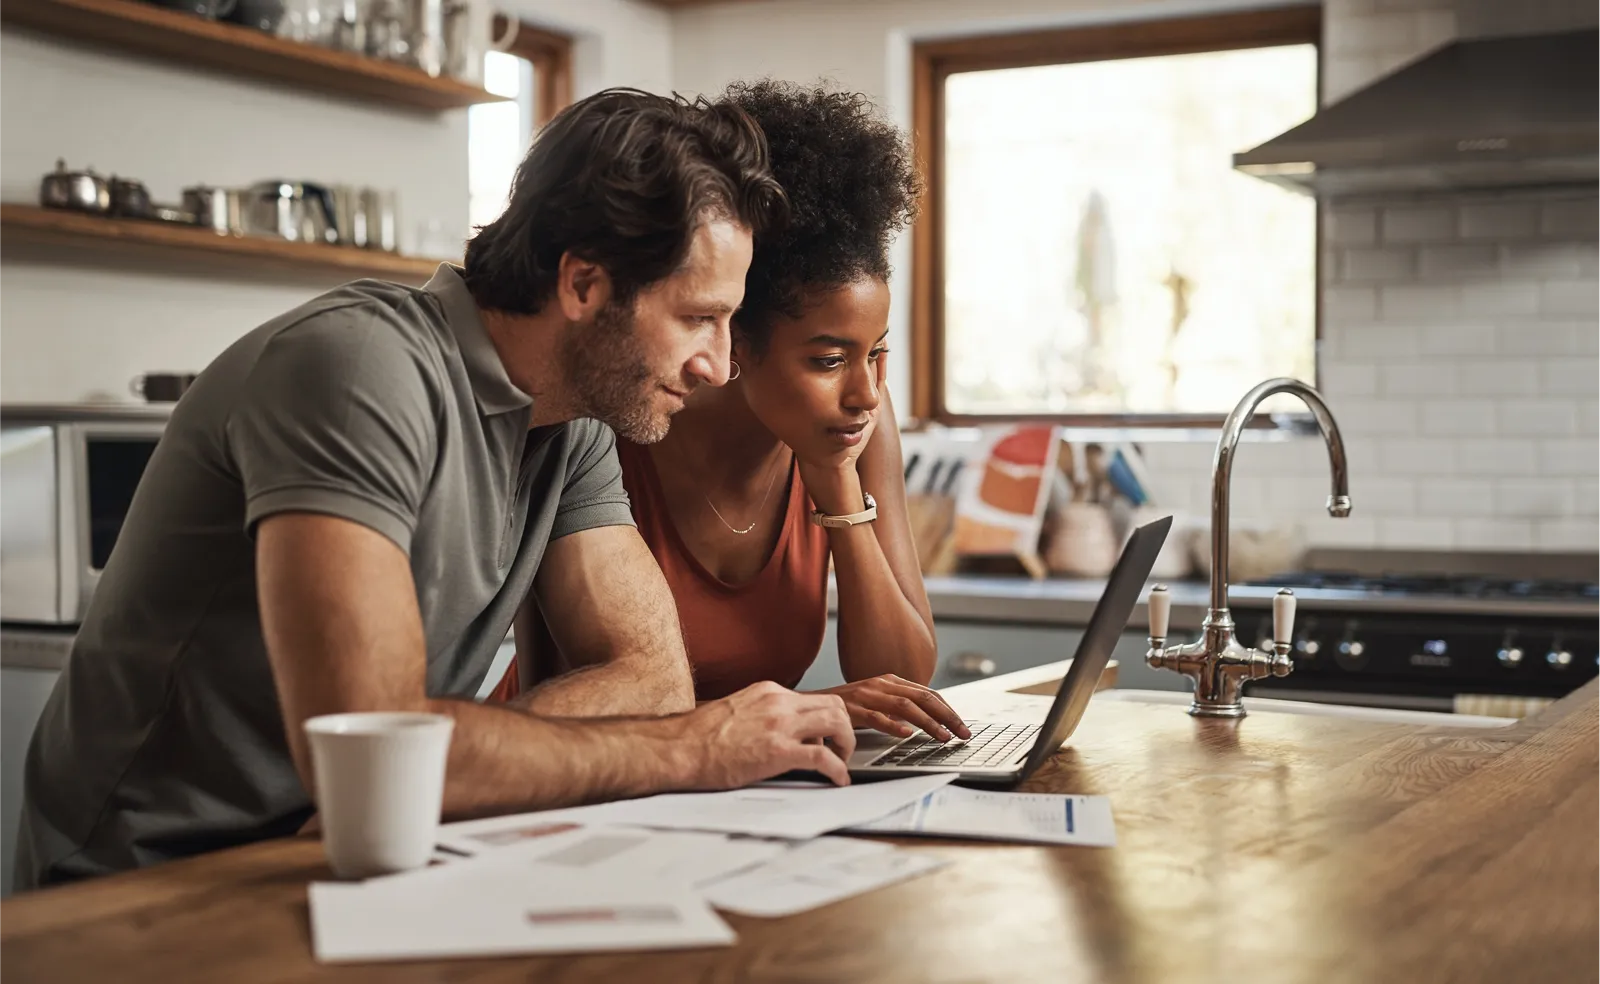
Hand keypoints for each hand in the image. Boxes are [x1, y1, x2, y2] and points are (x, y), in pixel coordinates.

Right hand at [684, 681, 856, 786]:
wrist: (678, 749)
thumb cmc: (698, 737)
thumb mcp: (737, 711)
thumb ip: (763, 715)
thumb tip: (777, 732)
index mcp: (768, 692)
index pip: (814, 698)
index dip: (827, 719)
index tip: (827, 736)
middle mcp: (778, 702)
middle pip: (834, 705)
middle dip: (845, 728)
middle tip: (841, 749)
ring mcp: (779, 725)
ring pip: (837, 722)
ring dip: (847, 744)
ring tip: (841, 763)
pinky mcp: (778, 751)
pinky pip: (823, 757)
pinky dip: (838, 770)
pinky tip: (838, 780)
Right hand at [817, 674, 970, 741]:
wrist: (811, 703)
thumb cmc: (846, 705)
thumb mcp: (875, 700)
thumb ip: (897, 706)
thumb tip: (925, 720)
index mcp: (890, 681)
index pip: (928, 693)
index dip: (948, 709)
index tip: (962, 725)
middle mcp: (881, 685)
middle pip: (923, 698)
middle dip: (947, 716)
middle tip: (962, 733)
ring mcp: (867, 695)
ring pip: (905, 707)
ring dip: (928, 723)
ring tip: (943, 737)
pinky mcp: (852, 709)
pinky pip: (876, 717)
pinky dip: (893, 726)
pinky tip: (907, 735)